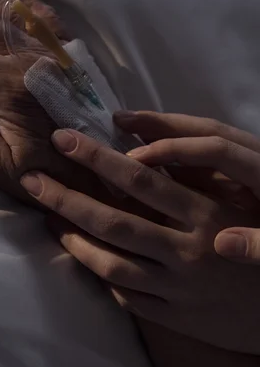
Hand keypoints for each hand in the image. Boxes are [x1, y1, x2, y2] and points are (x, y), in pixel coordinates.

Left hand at [20, 128, 259, 352]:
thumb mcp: (237, 200)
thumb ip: (194, 177)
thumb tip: (140, 149)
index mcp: (206, 215)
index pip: (140, 180)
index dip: (97, 158)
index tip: (63, 139)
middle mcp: (187, 253)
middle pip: (113, 222)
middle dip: (67, 197)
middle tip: (32, 178)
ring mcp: (179, 290)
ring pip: (112, 265)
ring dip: (74, 240)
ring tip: (49, 219)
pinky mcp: (177, 319)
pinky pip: (129, 299)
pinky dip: (103, 278)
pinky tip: (85, 258)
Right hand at [115, 110, 259, 262]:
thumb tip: (224, 245)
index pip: (219, 150)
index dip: (178, 150)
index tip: (139, 159)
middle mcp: (256, 158)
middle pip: (207, 130)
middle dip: (163, 124)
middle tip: (120, 121)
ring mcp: (247, 163)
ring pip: (203, 135)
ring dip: (165, 129)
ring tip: (125, 126)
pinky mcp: (239, 174)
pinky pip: (203, 155)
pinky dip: (174, 150)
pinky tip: (148, 155)